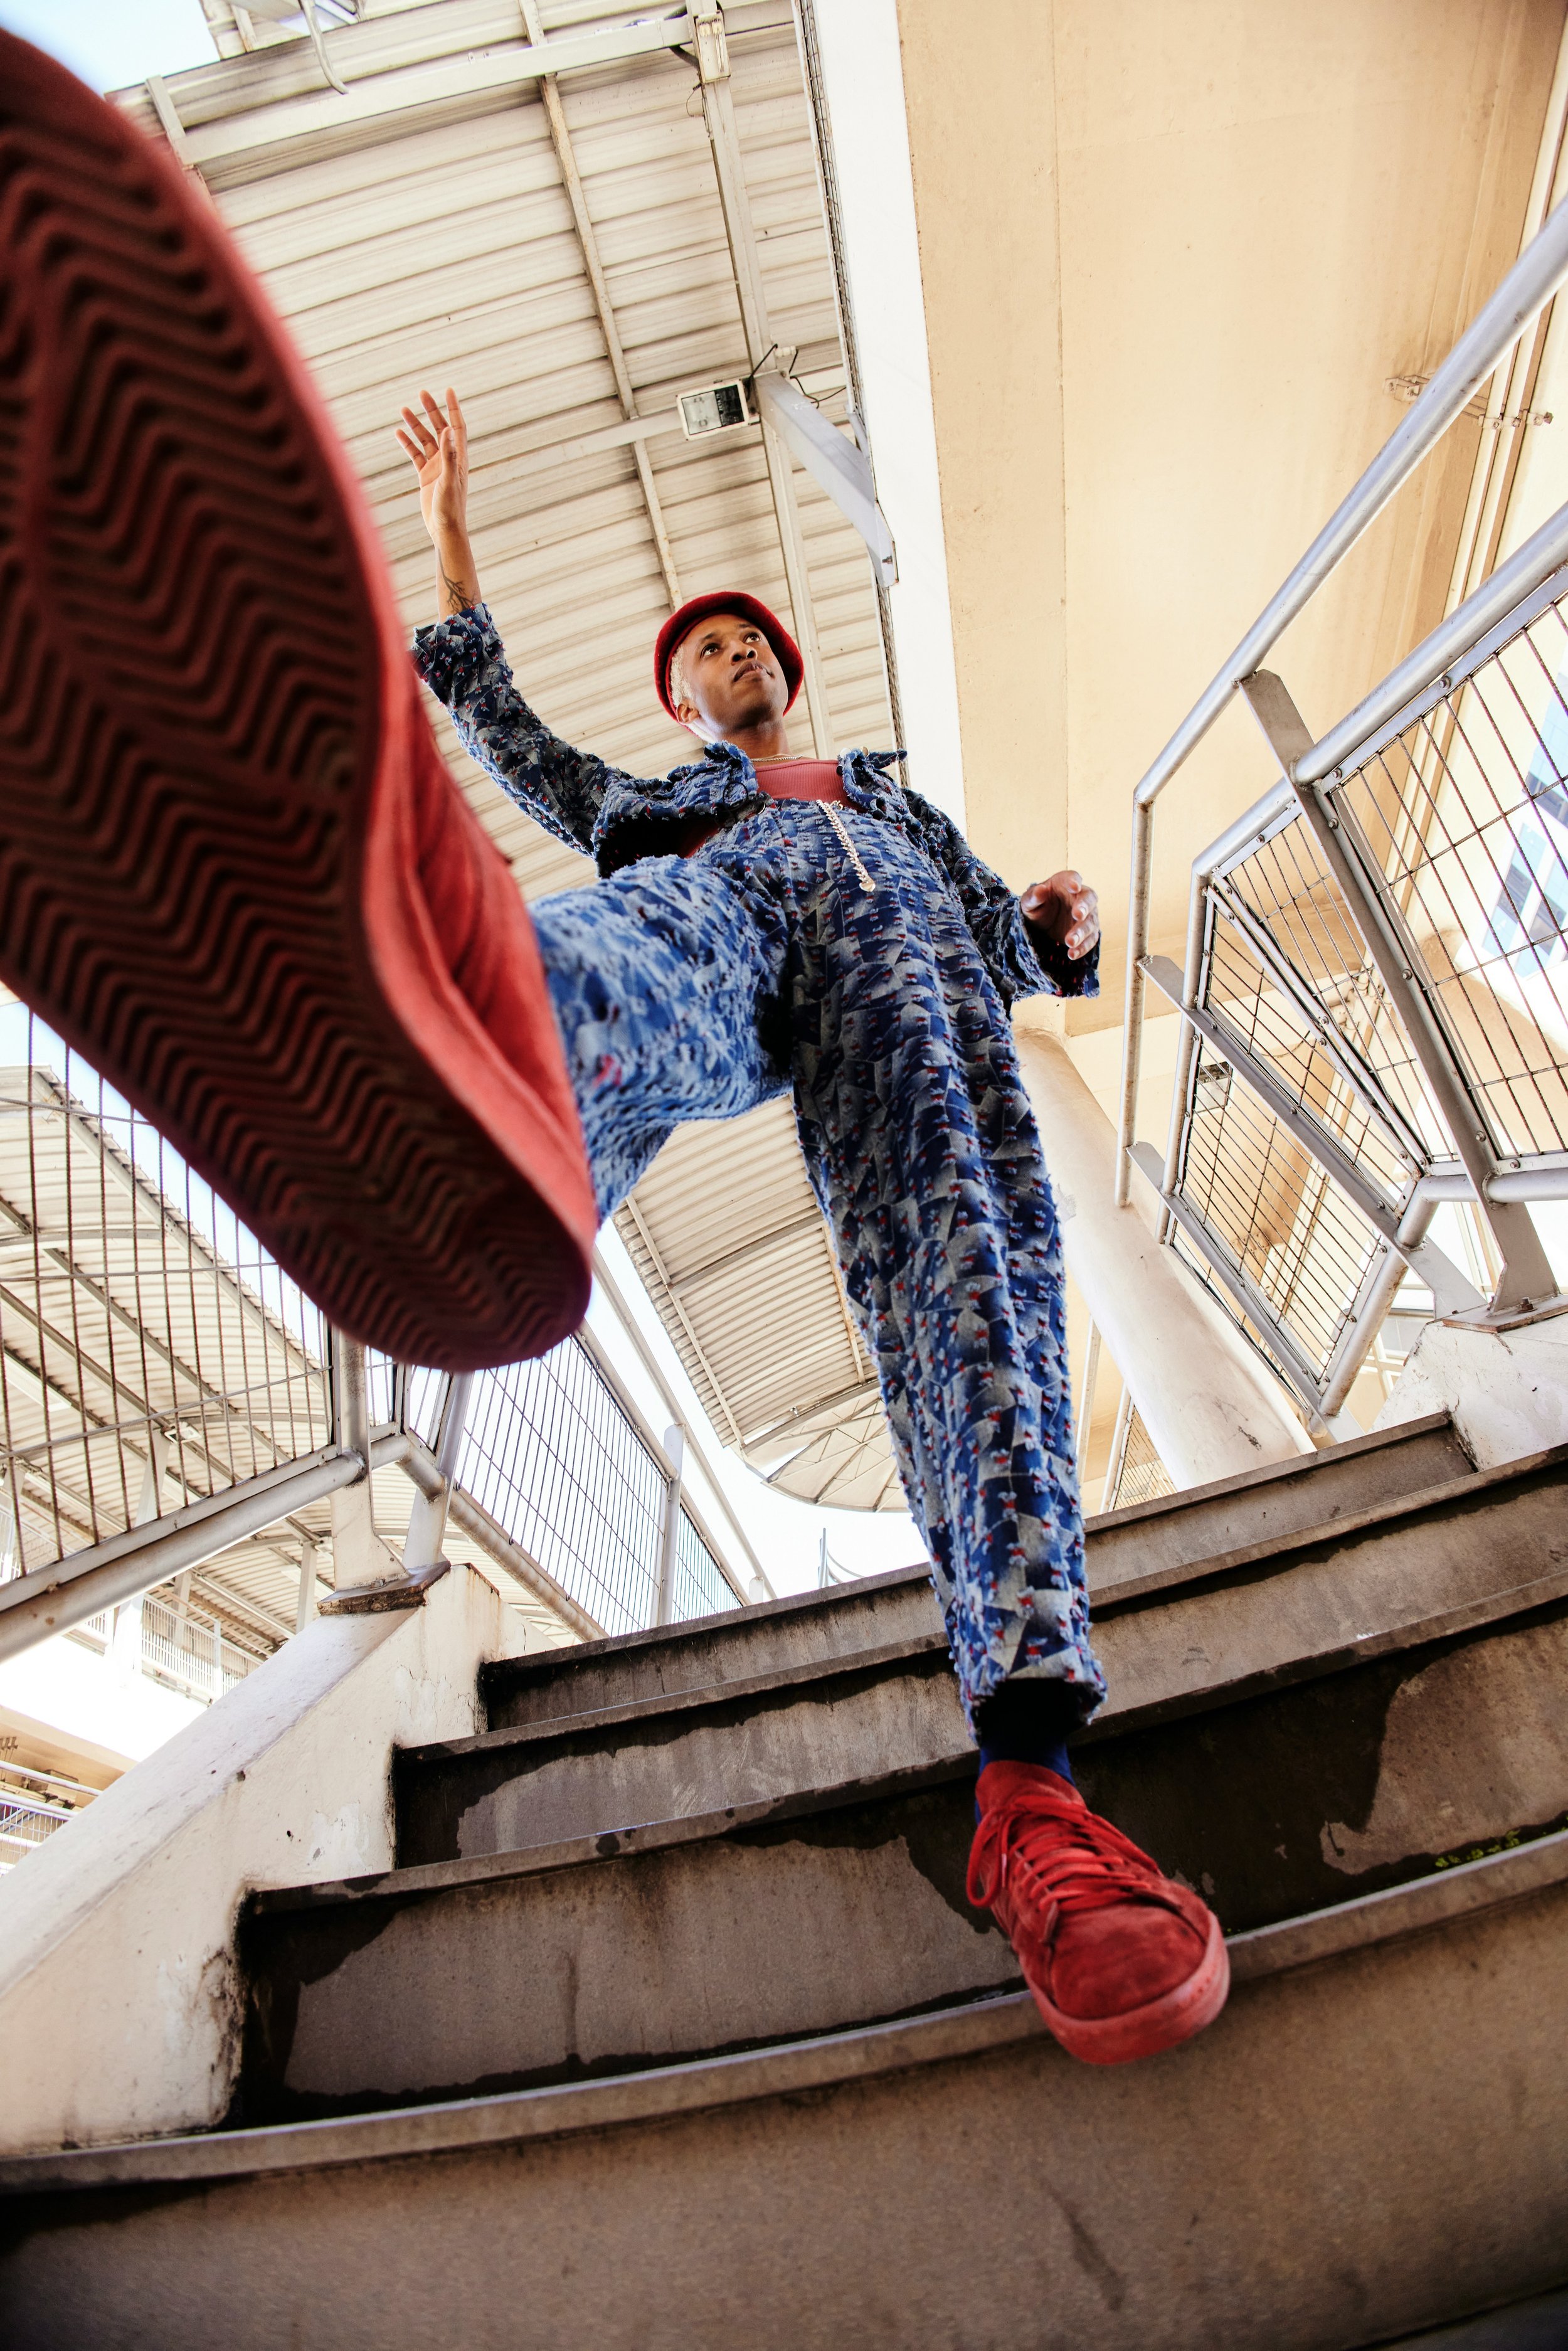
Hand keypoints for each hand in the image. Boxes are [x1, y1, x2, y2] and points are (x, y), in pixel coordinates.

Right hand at [396, 384, 469, 553]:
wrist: (443, 529)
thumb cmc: (450, 507)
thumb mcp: (449, 479)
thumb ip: (448, 454)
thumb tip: (448, 429)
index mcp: (458, 457)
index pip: (457, 426)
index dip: (453, 408)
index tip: (448, 390)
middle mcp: (448, 459)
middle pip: (440, 428)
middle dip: (432, 410)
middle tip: (422, 393)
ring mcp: (436, 467)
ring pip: (424, 439)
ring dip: (416, 425)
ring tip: (404, 409)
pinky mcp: (425, 476)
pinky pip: (415, 455)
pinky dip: (407, 443)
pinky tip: (398, 432)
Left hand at [1020, 870, 1098, 960]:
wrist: (1041, 923)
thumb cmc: (1037, 906)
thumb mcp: (1029, 902)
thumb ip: (1034, 896)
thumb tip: (1040, 890)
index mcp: (1065, 882)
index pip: (1073, 878)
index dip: (1074, 881)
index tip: (1074, 886)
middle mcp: (1080, 896)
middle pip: (1088, 898)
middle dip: (1084, 907)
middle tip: (1078, 915)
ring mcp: (1087, 914)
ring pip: (1091, 921)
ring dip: (1082, 932)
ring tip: (1070, 942)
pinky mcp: (1087, 932)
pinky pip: (1089, 939)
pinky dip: (1082, 947)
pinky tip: (1072, 954)